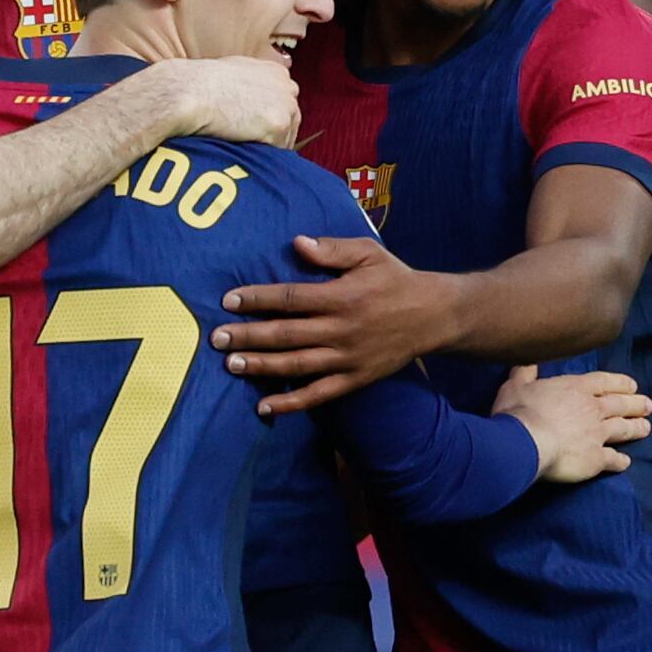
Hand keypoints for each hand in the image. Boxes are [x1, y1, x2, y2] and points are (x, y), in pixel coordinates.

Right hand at [153, 55, 298, 147]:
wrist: (191, 92)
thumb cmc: (203, 83)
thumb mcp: (235, 71)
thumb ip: (253, 82)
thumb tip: (254, 100)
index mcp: (277, 73)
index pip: (284, 103)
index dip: (268, 118)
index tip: (253, 128)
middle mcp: (287, 87)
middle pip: (291, 121)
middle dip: (273, 134)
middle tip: (248, 141)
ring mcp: (285, 106)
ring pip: (285, 138)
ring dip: (267, 145)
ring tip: (241, 142)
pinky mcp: (278, 125)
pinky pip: (276, 151)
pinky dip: (260, 153)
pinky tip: (242, 146)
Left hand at [213, 235, 454, 414]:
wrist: (434, 316)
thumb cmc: (395, 279)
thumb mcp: (369, 253)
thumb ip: (332, 249)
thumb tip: (297, 243)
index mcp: (342, 296)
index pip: (290, 299)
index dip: (258, 299)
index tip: (229, 300)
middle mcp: (341, 330)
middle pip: (286, 335)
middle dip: (249, 336)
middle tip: (217, 337)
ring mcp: (347, 358)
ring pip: (296, 366)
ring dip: (261, 367)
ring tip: (230, 365)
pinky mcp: (354, 380)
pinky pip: (318, 395)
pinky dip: (290, 404)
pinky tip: (263, 407)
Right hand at [492, 365, 651, 481]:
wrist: (525, 443)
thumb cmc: (519, 412)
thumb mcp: (516, 386)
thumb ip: (525, 373)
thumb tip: (527, 360)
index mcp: (576, 388)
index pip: (604, 382)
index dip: (620, 383)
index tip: (631, 386)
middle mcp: (593, 408)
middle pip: (620, 404)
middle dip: (636, 404)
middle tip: (647, 405)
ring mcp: (598, 434)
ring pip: (624, 429)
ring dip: (636, 428)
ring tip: (646, 427)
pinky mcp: (596, 458)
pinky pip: (614, 459)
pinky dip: (621, 461)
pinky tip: (625, 462)